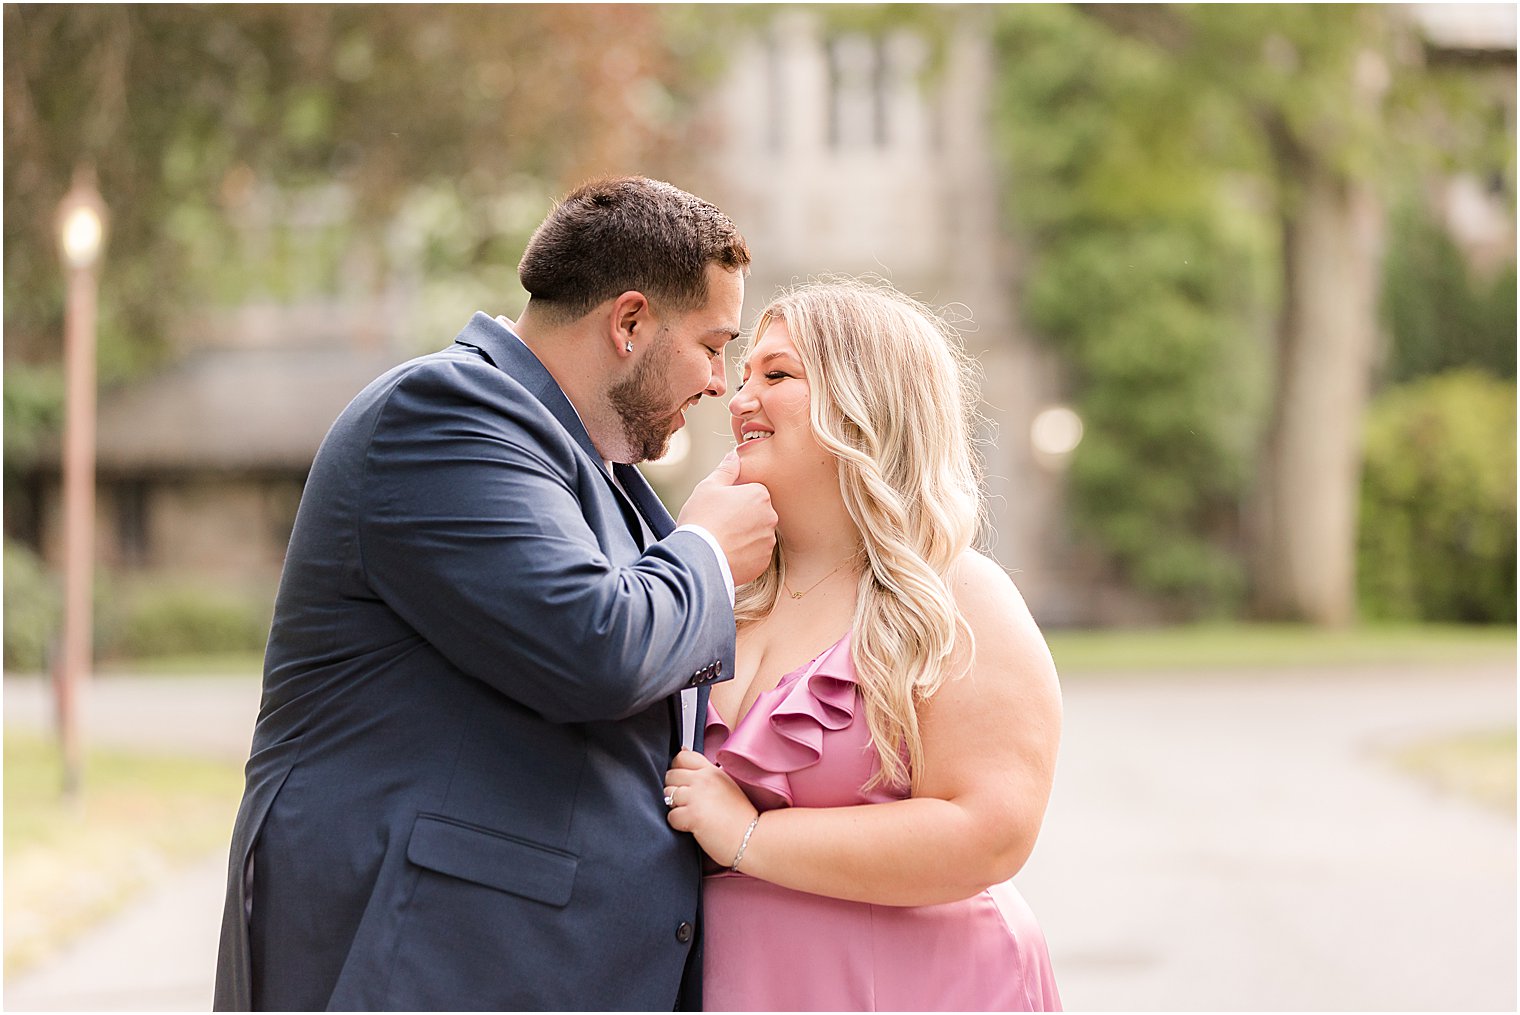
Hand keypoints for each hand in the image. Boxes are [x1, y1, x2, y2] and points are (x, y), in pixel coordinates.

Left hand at [664, 750, 757, 866]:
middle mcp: (703, 780)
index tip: (682, 780)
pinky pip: (671, 816)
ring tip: (690, 814)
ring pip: (668, 794)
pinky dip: (678, 824)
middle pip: (671, 775)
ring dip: (675, 806)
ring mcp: (696, 796)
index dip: (677, 768)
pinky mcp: (692, 815)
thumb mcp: (727, 785)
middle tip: (686, 802)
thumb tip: (684, 756)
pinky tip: (691, 826)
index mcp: (712, 771)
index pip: (682, 757)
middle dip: (673, 788)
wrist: (752, 837)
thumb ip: (706, 774)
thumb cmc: (740, 816)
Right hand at [676, 451, 776, 584]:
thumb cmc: (702, 519)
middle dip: (741, 517)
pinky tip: (726, 554)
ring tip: (721, 541)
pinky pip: (754, 555)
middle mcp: (770, 517)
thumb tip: (734, 455)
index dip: (733, 499)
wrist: (698, 559)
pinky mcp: (763, 563)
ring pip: (755, 535)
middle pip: (755, 514)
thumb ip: (726, 470)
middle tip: (718, 524)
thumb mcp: (708, 487)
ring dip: (743, 537)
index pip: (751, 492)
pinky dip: (743, 555)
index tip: (718, 507)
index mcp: (760, 495)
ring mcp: (768, 542)